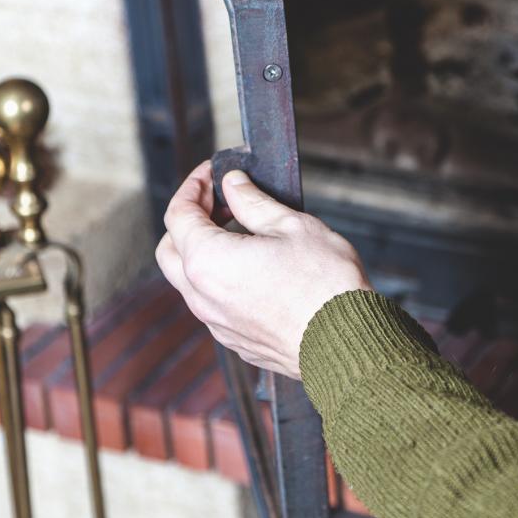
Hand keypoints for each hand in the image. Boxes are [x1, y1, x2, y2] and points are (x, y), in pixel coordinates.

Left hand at [156, 162, 371, 377]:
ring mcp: (217, 324)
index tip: (212, 174)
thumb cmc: (326, 286)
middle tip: (220, 203)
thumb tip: (234, 185)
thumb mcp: (292, 226)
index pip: (179, 214)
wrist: (347, 343)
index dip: (193, 187)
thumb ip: (253, 203)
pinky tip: (254, 269)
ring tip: (242, 235)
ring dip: (204, 252)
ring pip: (190, 281)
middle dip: (188, 220)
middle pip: (170, 250)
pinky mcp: (235, 341)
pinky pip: (213, 305)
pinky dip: (221, 280)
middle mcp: (202, 296)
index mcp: (209, 261)